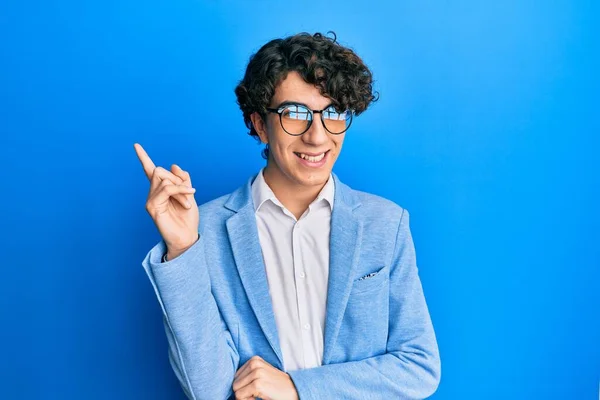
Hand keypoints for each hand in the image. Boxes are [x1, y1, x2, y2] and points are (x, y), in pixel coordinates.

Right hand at [134, 143, 198, 258]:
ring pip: (164, 179)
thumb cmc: (187, 218)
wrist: (187, 237)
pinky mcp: (152, 207)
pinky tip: (189, 197)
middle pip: (160, 171)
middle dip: (177, 179)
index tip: (136, 145)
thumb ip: (183, 180)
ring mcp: (151, 200)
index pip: (150, 170)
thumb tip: (174, 165)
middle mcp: (153, 194)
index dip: (143, 157)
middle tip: (189, 194)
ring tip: (188, 203)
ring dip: (181, 188)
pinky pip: (166, 189)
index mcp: (161, 190)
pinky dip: (180, 190)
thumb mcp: (189, 194)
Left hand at [232, 356, 298, 399]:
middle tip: (255, 394)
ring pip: (236, 390)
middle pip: (234, 383)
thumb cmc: (276, 386)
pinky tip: (258, 398)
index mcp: (254, 359)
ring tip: (257, 395)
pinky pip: (240, 396)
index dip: (243, 386)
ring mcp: (256, 373)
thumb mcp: (261, 374)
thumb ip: (248, 375)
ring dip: (244, 397)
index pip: (235, 376)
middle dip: (242, 391)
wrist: (293, 391)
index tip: (253, 389)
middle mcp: (254, 363)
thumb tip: (231, 383)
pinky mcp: (257, 384)